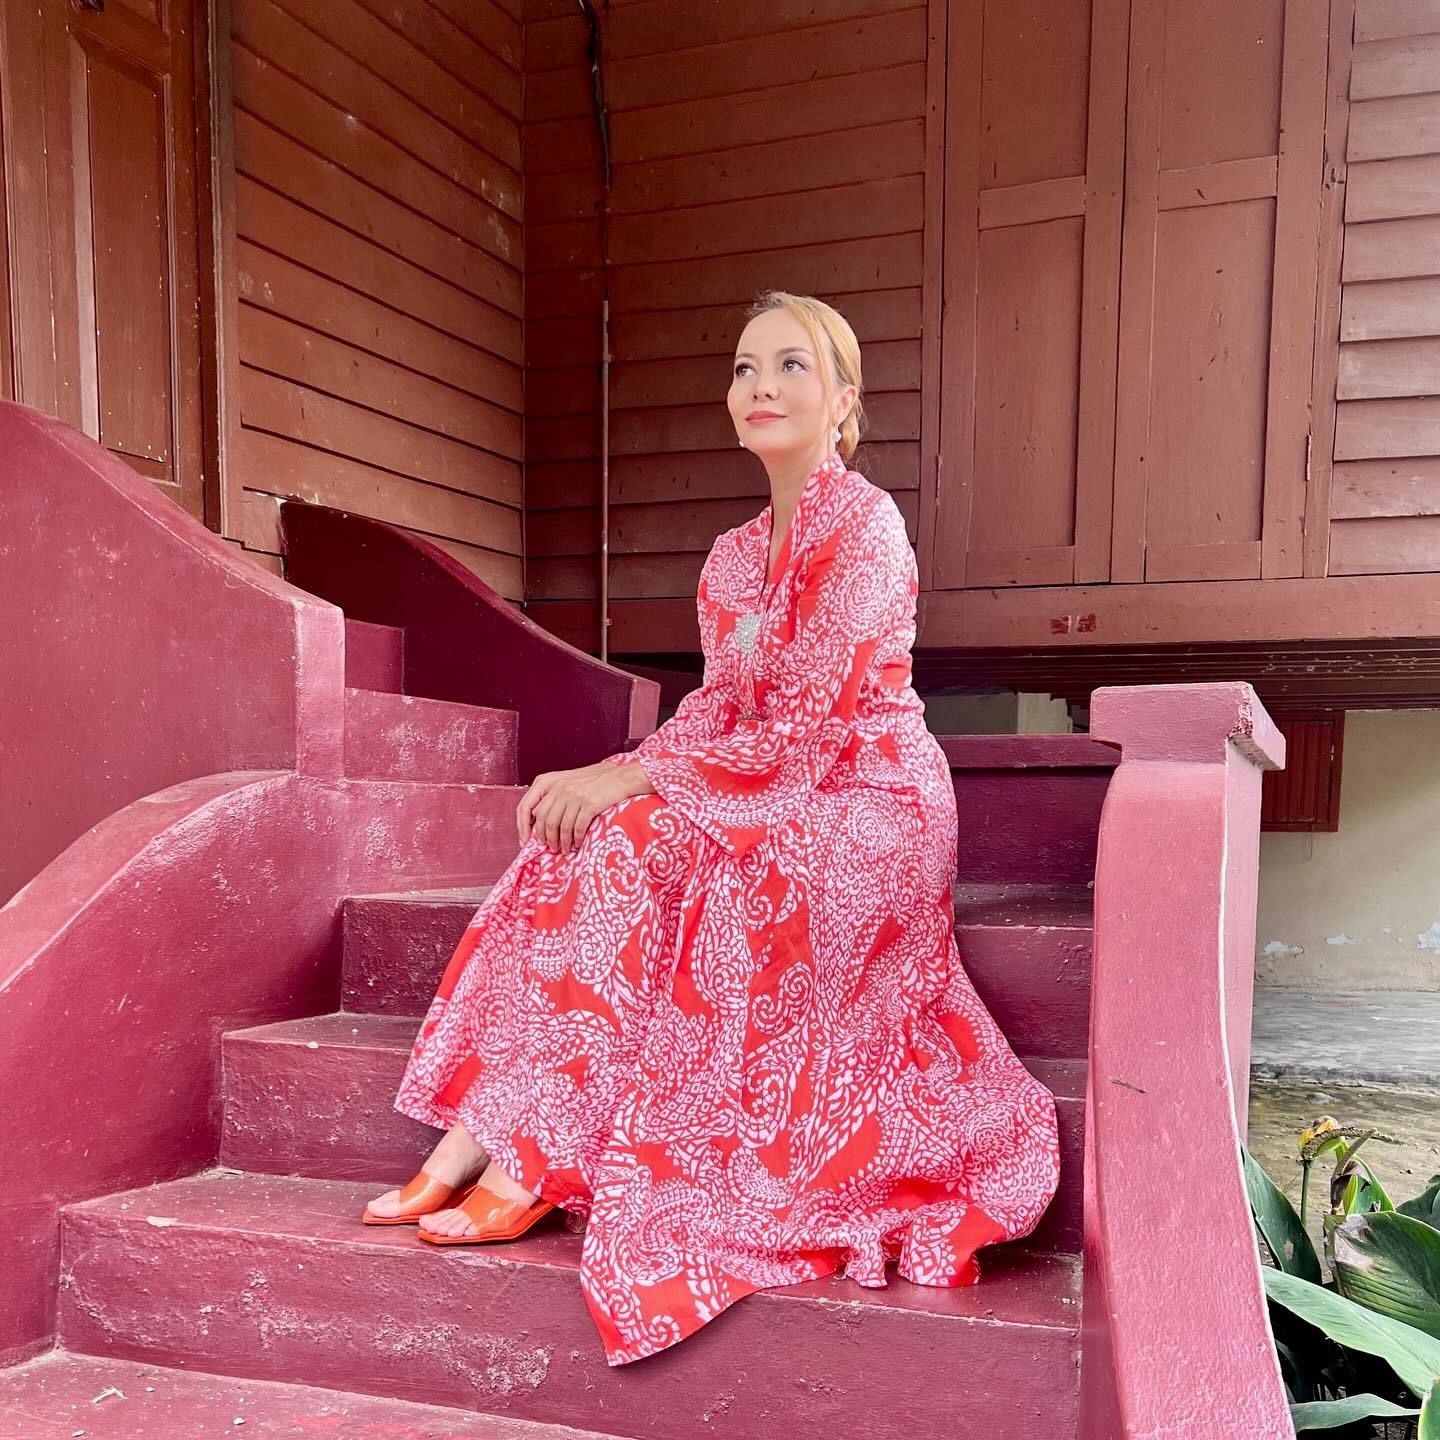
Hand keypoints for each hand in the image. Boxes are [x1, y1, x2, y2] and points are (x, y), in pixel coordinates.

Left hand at [516, 758, 651, 853]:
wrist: (620, 777)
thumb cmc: (594, 782)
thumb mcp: (567, 782)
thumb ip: (552, 796)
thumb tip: (536, 820)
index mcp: (549, 781)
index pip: (526, 806)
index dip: (522, 827)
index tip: (525, 842)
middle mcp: (559, 787)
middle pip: (543, 820)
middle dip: (545, 839)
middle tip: (551, 848)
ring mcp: (574, 795)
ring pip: (560, 827)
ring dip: (561, 843)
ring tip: (565, 850)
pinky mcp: (589, 804)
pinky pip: (577, 828)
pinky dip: (576, 840)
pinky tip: (578, 845)